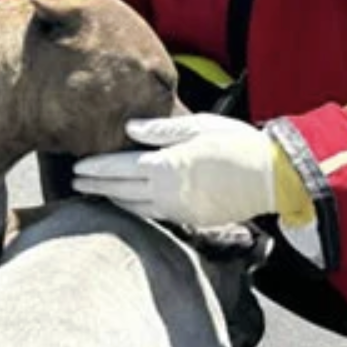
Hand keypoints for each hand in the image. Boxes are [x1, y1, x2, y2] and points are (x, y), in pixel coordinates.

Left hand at [71, 114, 277, 227]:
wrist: (272, 178)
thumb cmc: (237, 144)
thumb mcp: (199, 126)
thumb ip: (160, 130)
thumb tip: (129, 129)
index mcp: (166, 166)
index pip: (118, 169)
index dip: (95, 168)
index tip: (77, 166)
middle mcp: (166, 192)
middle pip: (120, 190)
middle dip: (95, 185)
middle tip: (75, 180)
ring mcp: (178, 209)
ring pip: (134, 207)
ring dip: (112, 199)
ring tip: (96, 192)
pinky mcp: (190, 219)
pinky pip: (153, 216)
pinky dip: (135, 209)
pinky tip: (128, 203)